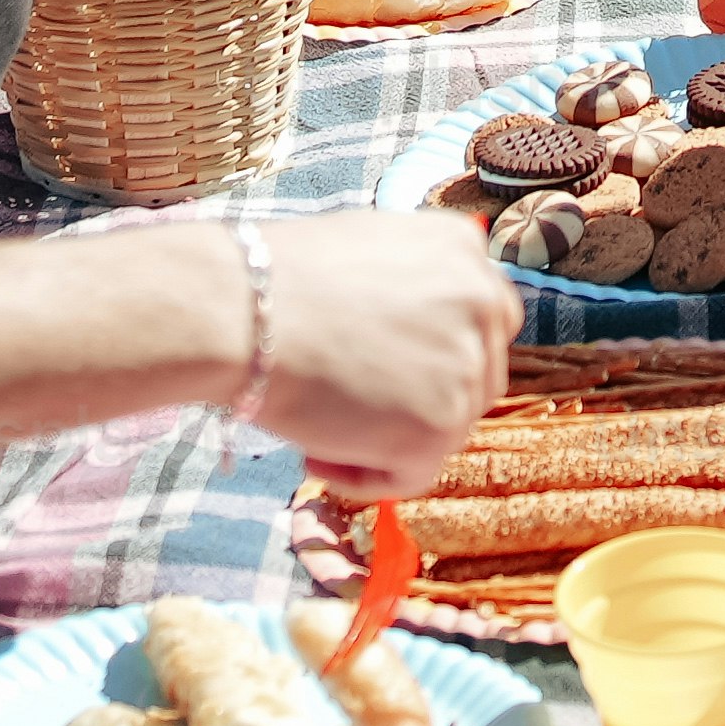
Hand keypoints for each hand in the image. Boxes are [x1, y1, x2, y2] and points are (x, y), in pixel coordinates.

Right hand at [225, 208, 516, 492]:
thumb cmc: (273, 281)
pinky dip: (366, 477)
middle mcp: (482, 301)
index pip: (482, 317)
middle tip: (348, 405)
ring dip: (384, 439)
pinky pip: (413, 474)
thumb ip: (408, 286)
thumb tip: (410, 336)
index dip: (435, 353)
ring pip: (444, 429)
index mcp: (462, 249)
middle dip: (418, 400)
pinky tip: (315, 456)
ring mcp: (468, 364)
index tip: (386, 370)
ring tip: (315, 427)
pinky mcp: (442, 423)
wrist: (242, 310)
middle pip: (475, 377)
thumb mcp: (364, 251)